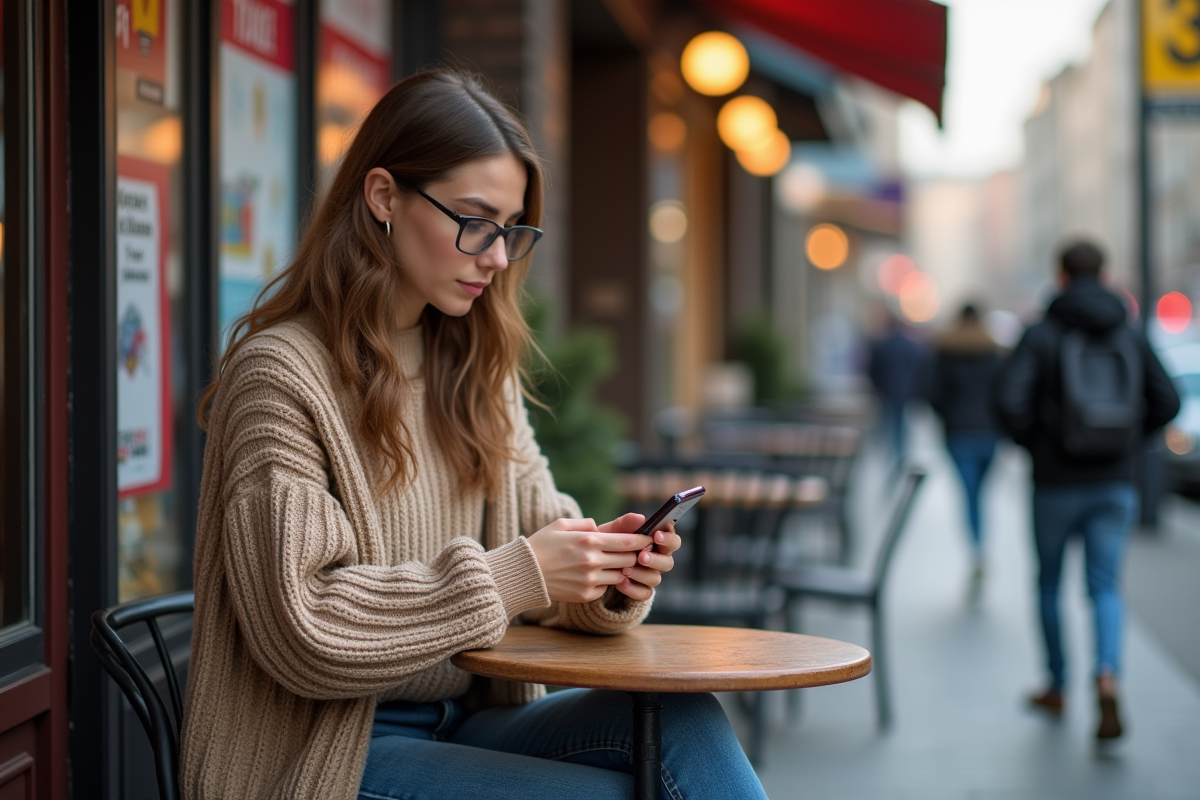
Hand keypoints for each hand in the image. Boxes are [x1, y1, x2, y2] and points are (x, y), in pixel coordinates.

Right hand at [526, 518, 654, 603]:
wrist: (524, 573)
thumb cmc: (542, 545)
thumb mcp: (562, 525)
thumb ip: (586, 524)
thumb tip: (603, 527)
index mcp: (588, 540)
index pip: (628, 541)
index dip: (642, 540)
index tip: (648, 538)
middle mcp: (592, 561)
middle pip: (629, 559)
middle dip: (635, 555)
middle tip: (635, 551)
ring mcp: (589, 580)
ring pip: (620, 576)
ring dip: (621, 570)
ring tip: (613, 563)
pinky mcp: (585, 594)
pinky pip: (605, 588)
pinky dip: (605, 582)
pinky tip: (595, 575)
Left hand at [598, 513, 681, 600]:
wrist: (593, 564)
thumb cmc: (607, 543)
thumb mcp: (613, 532)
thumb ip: (625, 524)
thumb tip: (641, 518)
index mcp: (656, 543)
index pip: (673, 541)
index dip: (668, 538)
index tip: (656, 535)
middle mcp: (657, 560)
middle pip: (668, 562)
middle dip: (656, 559)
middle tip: (642, 556)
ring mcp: (650, 576)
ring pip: (656, 578)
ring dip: (641, 574)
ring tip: (625, 570)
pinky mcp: (641, 591)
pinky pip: (644, 593)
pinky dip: (633, 589)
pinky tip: (621, 582)